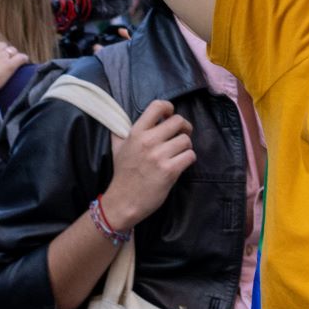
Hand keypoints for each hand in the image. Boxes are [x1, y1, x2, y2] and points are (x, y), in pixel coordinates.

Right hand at [0, 36, 27, 97]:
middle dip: (2, 50)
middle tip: (1, 59)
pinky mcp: (10, 65)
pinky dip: (23, 59)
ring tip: (12, 61)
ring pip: (12, 50)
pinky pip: (22, 57)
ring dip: (13, 55)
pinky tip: (23, 63)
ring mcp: (2, 57)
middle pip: (1, 44)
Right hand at [101, 99, 194, 229]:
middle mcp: (148, 141)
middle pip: (178, 121)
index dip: (169, 108)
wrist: (123, 202)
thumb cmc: (123, 174)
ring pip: (186, 139)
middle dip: (183, 128)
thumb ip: (122, 132)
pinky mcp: (169, 170)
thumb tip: (122, 119)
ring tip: (177, 153)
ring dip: (185, 146)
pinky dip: (188, 159)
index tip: (170, 115)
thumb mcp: (118, 148)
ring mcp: (159, 156)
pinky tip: (180, 163)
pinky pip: (190, 155)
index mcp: (136, 133)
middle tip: (180, 135)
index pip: (157, 106)